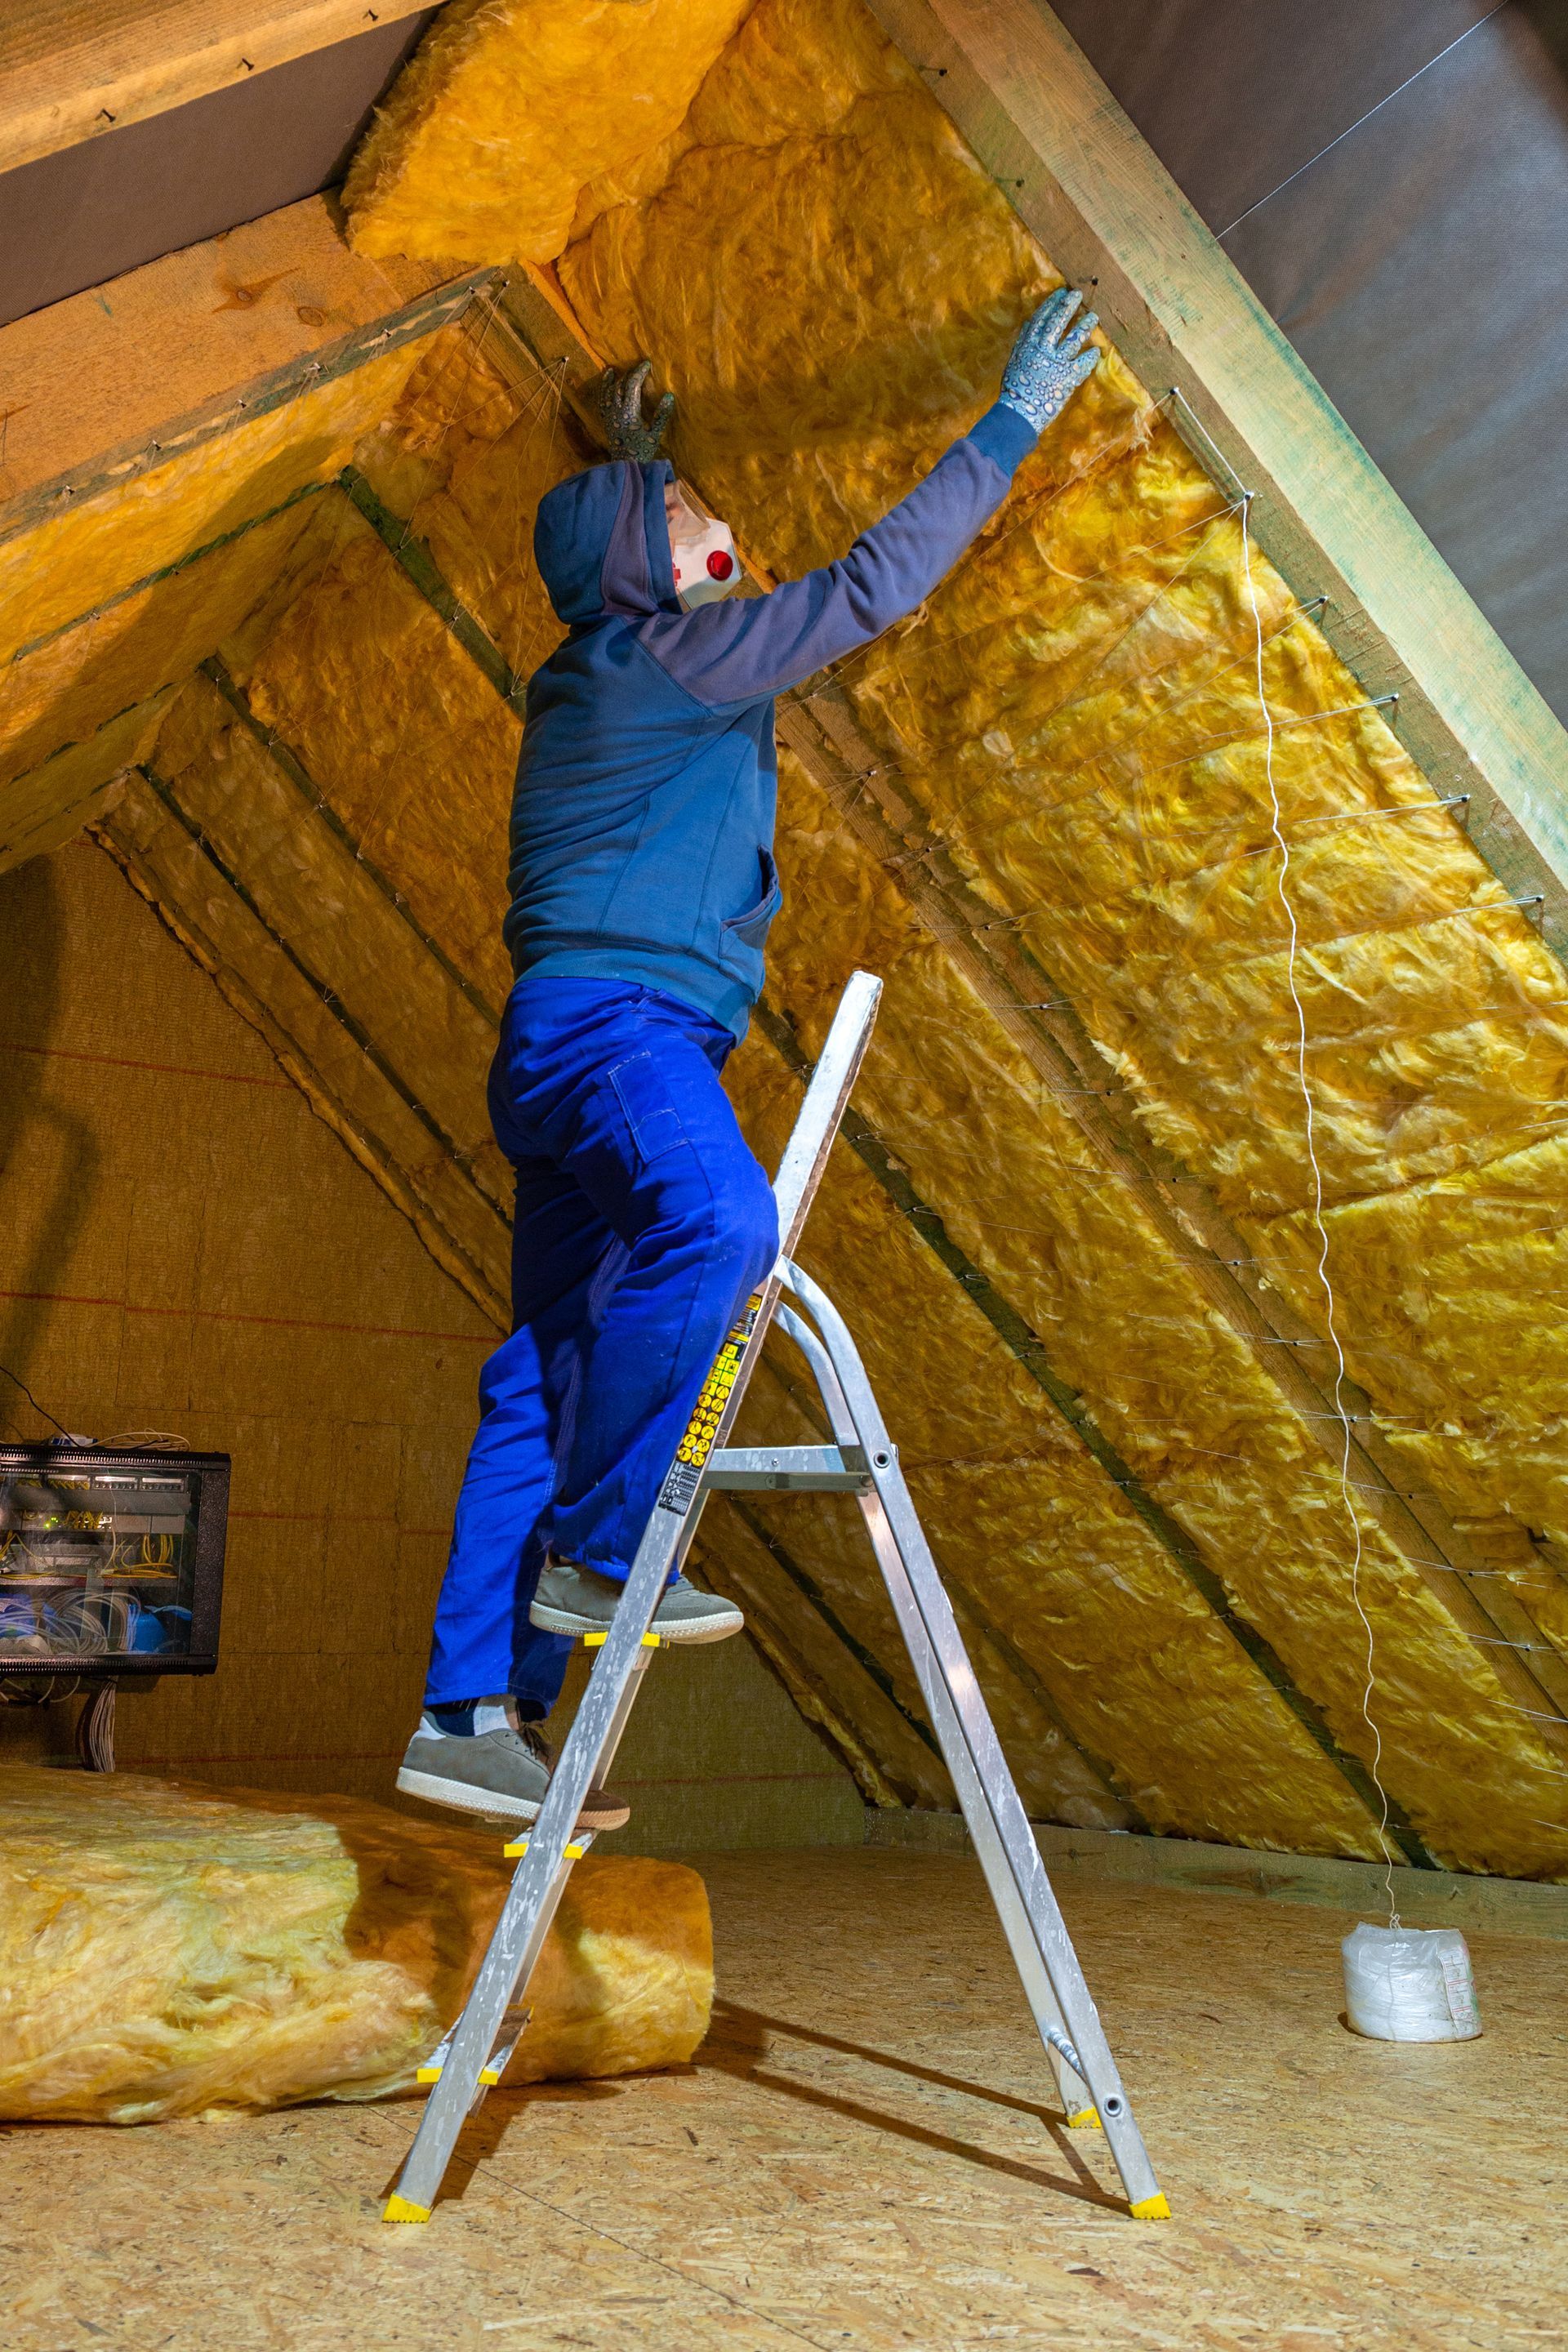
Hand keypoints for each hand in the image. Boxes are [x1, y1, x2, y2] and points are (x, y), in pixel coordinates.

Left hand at [597, 359, 675, 462]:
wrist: (625, 465)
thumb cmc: (642, 451)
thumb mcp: (655, 434)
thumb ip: (661, 415)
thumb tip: (668, 396)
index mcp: (629, 411)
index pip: (632, 385)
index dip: (639, 372)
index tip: (646, 364)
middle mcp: (616, 411)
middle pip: (620, 386)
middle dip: (629, 374)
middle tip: (638, 368)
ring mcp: (609, 416)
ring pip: (608, 393)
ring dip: (610, 381)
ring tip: (611, 371)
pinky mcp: (606, 422)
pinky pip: (602, 403)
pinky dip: (603, 393)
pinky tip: (605, 388)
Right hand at [998, 288, 1099, 432]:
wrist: (1018, 414)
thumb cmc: (1014, 390)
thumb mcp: (1014, 361)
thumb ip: (1022, 341)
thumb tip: (1029, 322)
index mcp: (1028, 346)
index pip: (1041, 319)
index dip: (1051, 304)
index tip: (1061, 292)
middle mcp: (1042, 351)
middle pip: (1057, 323)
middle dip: (1068, 306)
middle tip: (1078, 295)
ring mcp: (1055, 363)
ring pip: (1073, 339)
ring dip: (1084, 326)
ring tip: (1093, 316)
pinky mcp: (1066, 378)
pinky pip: (1082, 364)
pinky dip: (1090, 357)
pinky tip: (1096, 350)